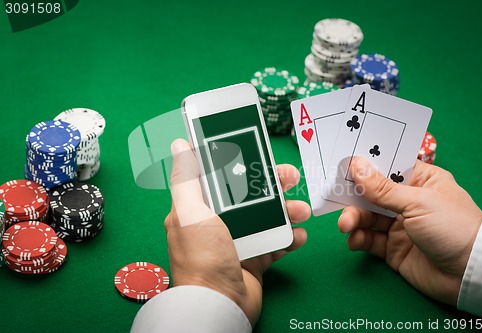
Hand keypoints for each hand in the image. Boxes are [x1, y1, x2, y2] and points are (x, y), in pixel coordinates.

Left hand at [165, 139, 309, 325]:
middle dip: (273, 184)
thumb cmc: (202, 257)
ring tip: (301, 212)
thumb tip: (179, 144)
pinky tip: (298, 235)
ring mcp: (239, 241)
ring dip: (288, 210)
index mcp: (200, 208)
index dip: (241, 162)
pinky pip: (277, 242)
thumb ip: (186, 179)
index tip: (259, 151)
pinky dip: (290, 237)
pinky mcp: (255, 258)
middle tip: (292, 177)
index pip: (222, 177)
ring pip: (268, 216)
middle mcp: (219, 222)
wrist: (220, 306)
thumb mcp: (190, 212)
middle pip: (250, 194)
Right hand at [338, 157, 481, 304]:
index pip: (389, 167)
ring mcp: (400, 226)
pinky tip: (354, 240)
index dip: (366, 165)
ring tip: (346, 226)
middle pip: (372, 193)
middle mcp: (408, 201)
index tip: (343, 162)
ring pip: (367, 217)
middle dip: (354, 196)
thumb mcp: (417, 202)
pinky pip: (369, 240)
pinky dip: (358, 239)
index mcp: (421, 181)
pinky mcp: (393, 249)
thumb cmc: (451, 226)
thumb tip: (356, 165)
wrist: (469, 274)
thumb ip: (383, 188)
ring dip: (353, 219)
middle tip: (336, 198)